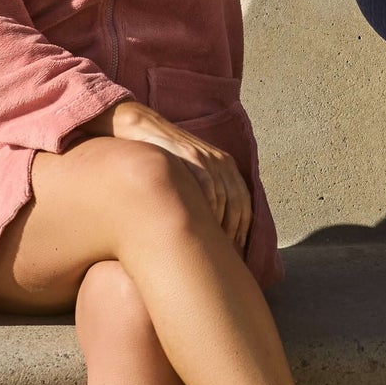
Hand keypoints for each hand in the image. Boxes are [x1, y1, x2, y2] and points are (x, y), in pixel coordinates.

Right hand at [85, 99, 252, 252]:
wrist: (141, 129)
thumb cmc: (163, 156)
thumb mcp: (190, 170)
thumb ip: (204, 189)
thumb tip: (211, 224)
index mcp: (226, 164)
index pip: (244, 202)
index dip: (244, 228)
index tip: (239, 250)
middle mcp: (220, 160)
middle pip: (238, 203)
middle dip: (236, 231)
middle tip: (228, 255)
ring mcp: (207, 158)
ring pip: (225, 198)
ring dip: (222, 225)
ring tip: (215, 248)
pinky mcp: (191, 157)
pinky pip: (207, 187)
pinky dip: (209, 209)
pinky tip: (202, 226)